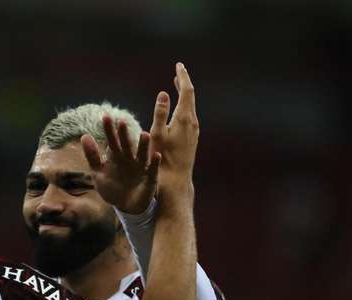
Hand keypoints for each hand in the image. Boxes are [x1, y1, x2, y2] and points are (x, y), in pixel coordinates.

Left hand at [81, 116, 158, 214]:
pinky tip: (156, 155)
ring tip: (144, 134)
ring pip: (142, 154)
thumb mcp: (98, 172)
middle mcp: (129, 158)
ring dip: (143, 145)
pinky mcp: (149, 178)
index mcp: (116, 156)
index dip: (108, 130)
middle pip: (126, 144)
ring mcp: (140, 167)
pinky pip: (153, 170)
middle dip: (124, 134)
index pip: (111, 140)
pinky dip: (154, 163)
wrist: (126, 206)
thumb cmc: (112, 188)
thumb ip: (92, 155)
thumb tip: (84, 135)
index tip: (105, 116)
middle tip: (121, 122)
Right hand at [150, 62, 198, 191]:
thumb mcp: (157, 134)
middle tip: (178, 72)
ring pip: (190, 107)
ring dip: (184, 95)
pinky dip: (184, 107)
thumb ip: (160, 112)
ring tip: (177, 87)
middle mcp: (192, 123)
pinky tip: (178, 110)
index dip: (182, 77)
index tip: (179, 65)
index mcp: (184, 118)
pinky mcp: (192, 139)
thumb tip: (163, 93)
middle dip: (183, 83)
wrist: (176, 181)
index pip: (186, 91)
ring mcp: (194, 132)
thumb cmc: (162, 159)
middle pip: (190, 98)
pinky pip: (189, 117)